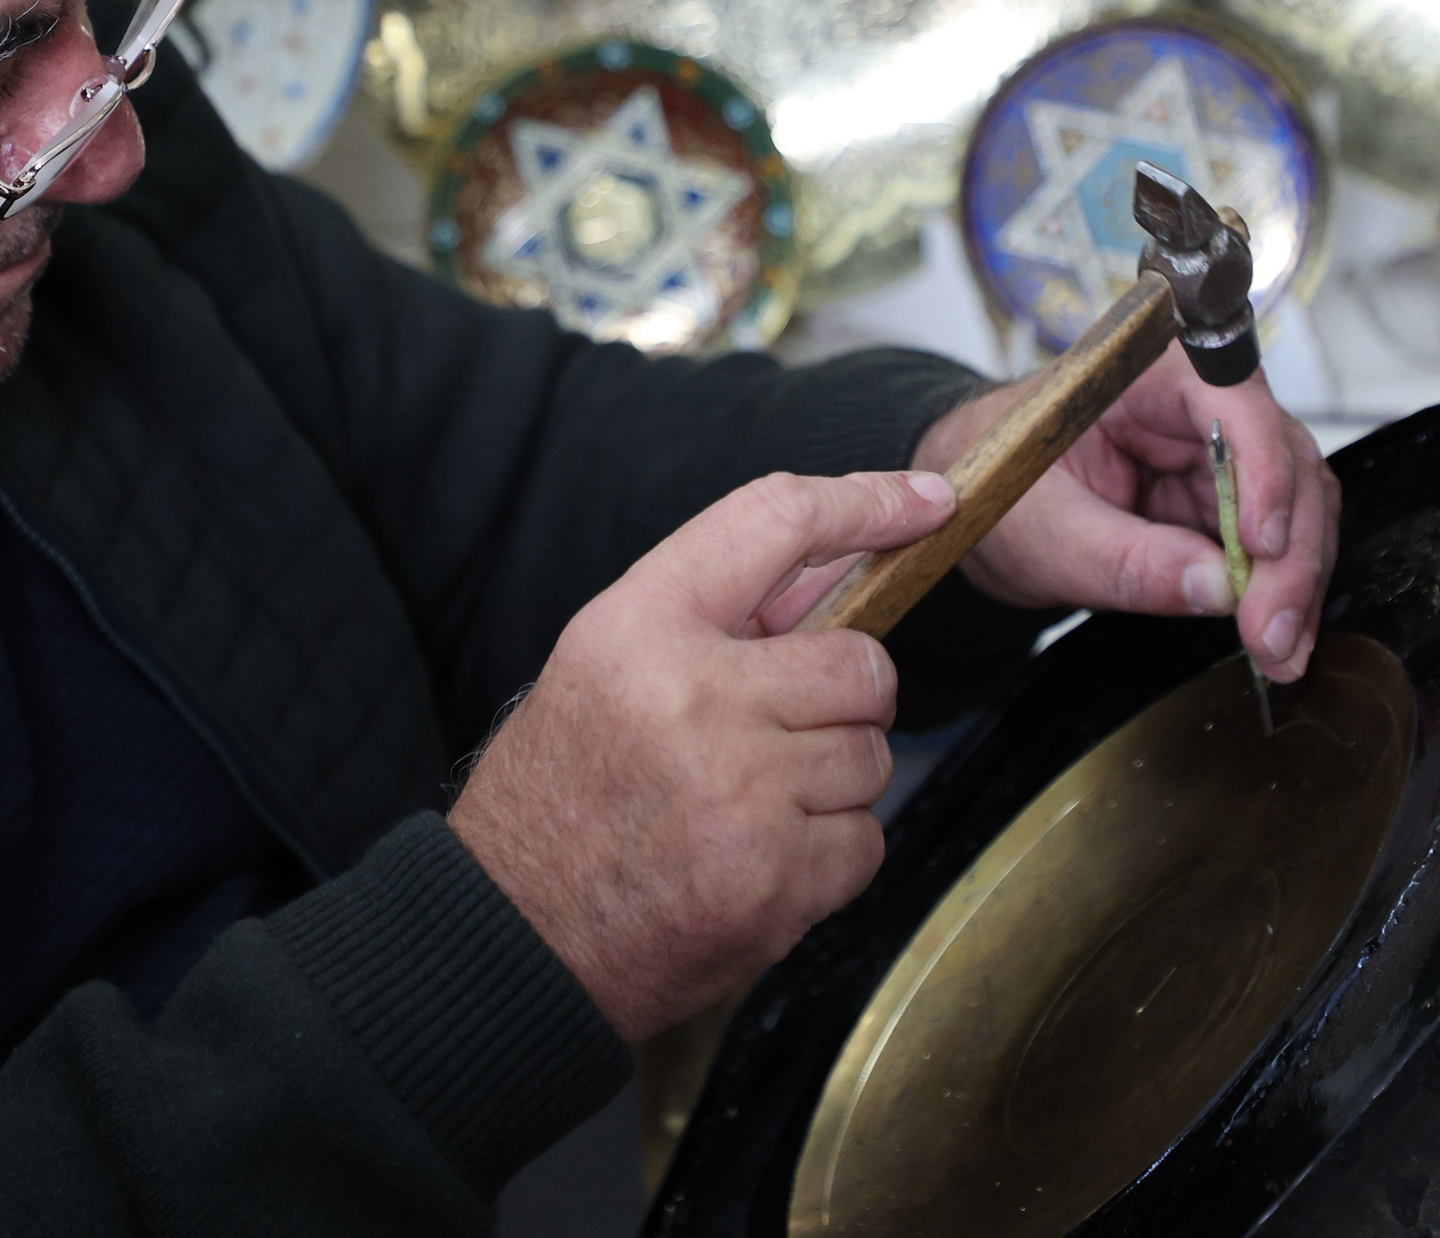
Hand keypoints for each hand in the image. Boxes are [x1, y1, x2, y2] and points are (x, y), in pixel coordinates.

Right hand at [447, 470, 956, 1041]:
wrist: (512, 938)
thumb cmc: (559, 797)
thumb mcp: (603, 669)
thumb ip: (713, 617)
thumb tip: (833, 574)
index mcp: (637, 627)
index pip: (774, 521)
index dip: (867, 502)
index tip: (927, 502)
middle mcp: (691, 696)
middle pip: (861, 663)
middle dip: (847, 698)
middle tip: (787, 732)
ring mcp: (738, 791)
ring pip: (871, 757)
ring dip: (833, 784)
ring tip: (751, 807)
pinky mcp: (774, 879)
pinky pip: (866, 840)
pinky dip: (831, 856)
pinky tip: (760, 861)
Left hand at [915, 347, 1338, 681]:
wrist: (976, 503)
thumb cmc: (993, 482)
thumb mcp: (1039, 528)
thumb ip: (1123, 557)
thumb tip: (1214, 588)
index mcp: (1149, 373)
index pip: (1236, 404)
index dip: (1265, 474)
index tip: (1263, 547)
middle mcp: (1200, 404)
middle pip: (1284, 462)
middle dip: (1290, 552)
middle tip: (1272, 633)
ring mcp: (1217, 455)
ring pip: (1296, 506)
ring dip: (1296, 581)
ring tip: (1278, 650)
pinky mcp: (1220, 503)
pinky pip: (1274, 542)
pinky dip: (1278, 591)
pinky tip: (1274, 639)